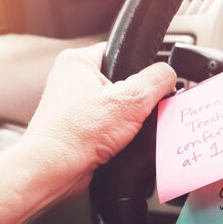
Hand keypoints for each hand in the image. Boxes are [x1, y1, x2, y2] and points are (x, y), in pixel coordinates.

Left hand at [18, 42, 176, 197]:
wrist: (52, 171)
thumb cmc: (74, 134)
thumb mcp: (130, 99)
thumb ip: (157, 81)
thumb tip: (170, 75)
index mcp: (77, 61)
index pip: (122, 51)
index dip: (142, 68)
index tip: (152, 85)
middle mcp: (72, 81)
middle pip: (124, 82)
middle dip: (136, 100)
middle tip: (136, 112)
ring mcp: (74, 107)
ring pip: (119, 107)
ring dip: (129, 120)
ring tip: (125, 130)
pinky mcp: (80, 129)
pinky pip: (111, 126)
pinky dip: (119, 135)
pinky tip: (118, 143)